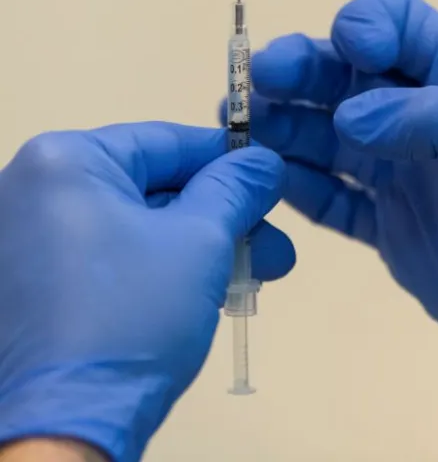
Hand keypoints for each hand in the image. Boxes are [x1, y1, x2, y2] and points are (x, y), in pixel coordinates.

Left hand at [0, 123, 293, 461]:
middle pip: (155, 187)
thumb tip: (265, 162)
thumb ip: (237, 188)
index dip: (230, 161)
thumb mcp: (201, 240)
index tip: (273, 182)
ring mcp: (27, 242)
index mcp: (64, 162)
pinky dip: (164, 268)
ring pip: (140, 226)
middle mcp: (34, 191)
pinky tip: (211, 290)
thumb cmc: (132, 314)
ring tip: (255, 277)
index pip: (167, 141)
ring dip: (203, 248)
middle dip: (224, 218)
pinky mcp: (33, 287)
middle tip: (275, 247)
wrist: (61, 432)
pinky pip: (114, 257)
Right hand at [243, 0, 437, 446]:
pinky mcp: (391, 229)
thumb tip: (351, 116)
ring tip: (238, 129)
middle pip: (347, 75)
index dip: (366, 23)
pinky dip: (297, 189)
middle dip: (302, 70)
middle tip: (258, 83)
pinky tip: (265, 182)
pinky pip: (332, 201)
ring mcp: (405, 174)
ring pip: (327, 135)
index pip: (401, 22)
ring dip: (284, 126)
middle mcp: (426, 118)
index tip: (353, 51)